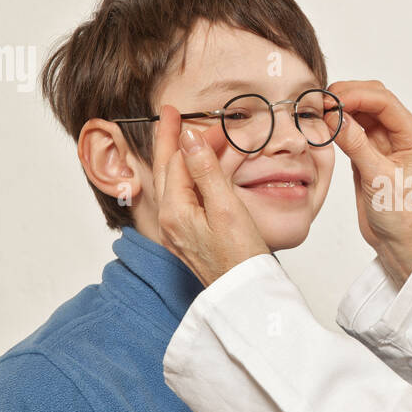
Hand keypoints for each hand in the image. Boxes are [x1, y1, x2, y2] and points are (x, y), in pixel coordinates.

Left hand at [152, 104, 271, 286]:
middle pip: (166, 170)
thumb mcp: (226, 208)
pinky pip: (183, 199)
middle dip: (168, 140)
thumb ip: (206, 171)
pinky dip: (189, 178)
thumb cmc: (240, 258)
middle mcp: (170, 221)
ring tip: (183, 137)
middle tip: (170, 114)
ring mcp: (178, 231)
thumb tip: (190, 138)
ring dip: (180, 158)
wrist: (245, 296)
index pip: (178, 162)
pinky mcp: (190, 237)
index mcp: (175, 212)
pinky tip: (197, 172)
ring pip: (174, 184)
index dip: (190, 138)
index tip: (200, 119)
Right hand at [328, 79, 411, 285]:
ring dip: (341, 108)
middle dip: (348, 95)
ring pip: (361, 111)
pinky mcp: (369, 153)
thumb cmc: (401, 216)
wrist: (399, 242)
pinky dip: (338, 124)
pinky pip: (352, 129)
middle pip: (373, 99)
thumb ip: (357, 145)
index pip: (385, 102)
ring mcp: (384, 143)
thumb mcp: (378, 179)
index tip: (332, 100)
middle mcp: (401, 135)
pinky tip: (325, 126)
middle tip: (322, 103)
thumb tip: (336, 117)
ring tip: (319, 112)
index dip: (357, 95)